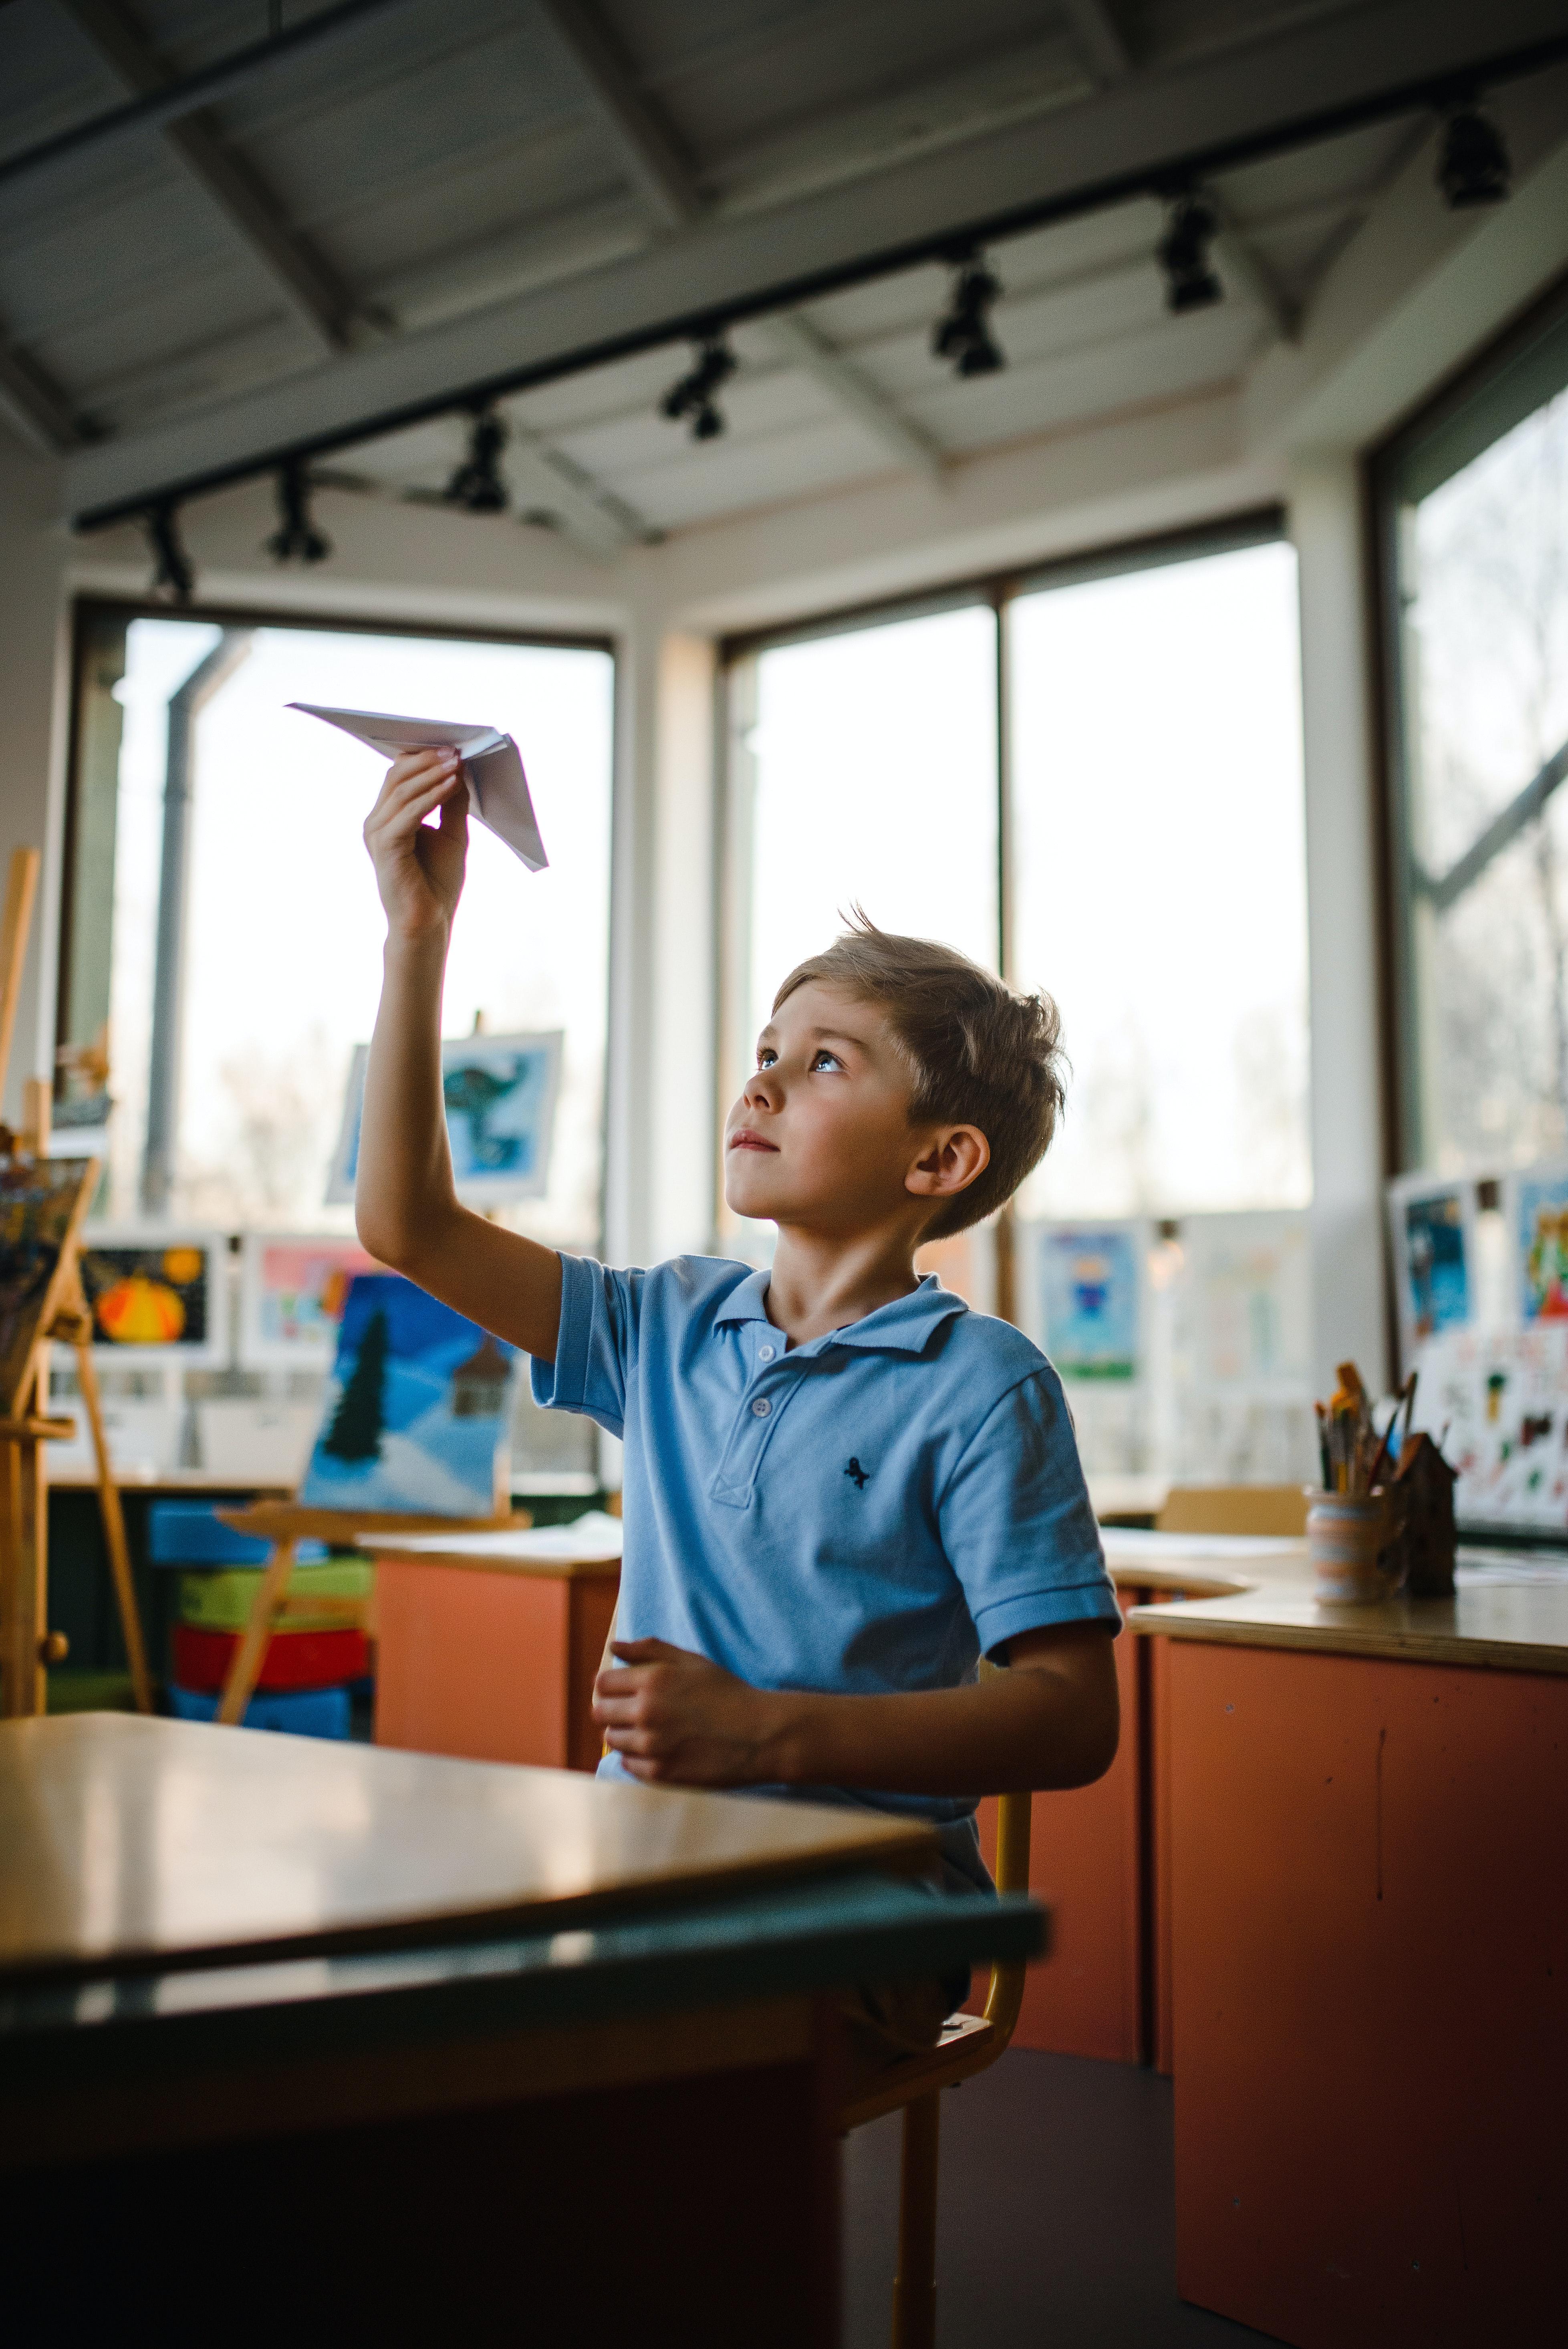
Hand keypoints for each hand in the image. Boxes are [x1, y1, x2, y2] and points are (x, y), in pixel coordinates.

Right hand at [363, 748, 468, 940]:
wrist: (428, 922)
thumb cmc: (437, 883)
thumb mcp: (452, 834)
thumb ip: (451, 803)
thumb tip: (458, 769)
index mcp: (387, 818)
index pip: (398, 776)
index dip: (422, 758)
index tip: (451, 747)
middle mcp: (376, 822)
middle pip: (397, 776)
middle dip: (427, 760)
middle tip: (454, 750)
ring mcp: (377, 833)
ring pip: (401, 790)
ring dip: (431, 773)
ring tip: (456, 763)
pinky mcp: (386, 845)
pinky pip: (409, 812)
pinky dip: (431, 795)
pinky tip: (451, 785)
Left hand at [593, 1639, 786, 1786]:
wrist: (759, 1735)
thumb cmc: (727, 1693)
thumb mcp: (691, 1661)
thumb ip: (649, 1649)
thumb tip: (614, 1645)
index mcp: (653, 1680)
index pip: (602, 1683)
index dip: (610, 1686)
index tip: (622, 1691)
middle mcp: (647, 1712)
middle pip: (600, 1712)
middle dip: (614, 1710)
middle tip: (636, 1712)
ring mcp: (652, 1745)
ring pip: (612, 1740)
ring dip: (626, 1734)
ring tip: (653, 1731)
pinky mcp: (660, 1773)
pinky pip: (628, 1765)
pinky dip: (638, 1758)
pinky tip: (661, 1749)